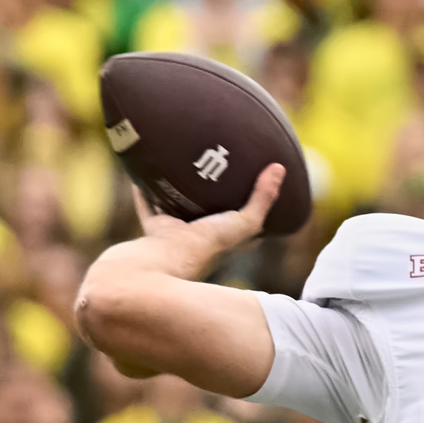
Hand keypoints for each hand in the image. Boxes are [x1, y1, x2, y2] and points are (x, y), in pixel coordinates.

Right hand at [125, 169, 282, 279]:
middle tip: (215, 168)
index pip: (244, 226)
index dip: (252, 210)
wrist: (167, 258)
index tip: (258, 188)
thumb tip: (279, 169)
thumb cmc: (207, 246)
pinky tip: (145, 170)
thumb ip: (262, 200)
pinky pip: (148, 203)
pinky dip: (144, 189)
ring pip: (178, 207)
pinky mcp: (155, 227)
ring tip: (183, 165)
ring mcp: (176, 234)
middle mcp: (200, 237)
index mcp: (223, 239)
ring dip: (179, 191)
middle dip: (212, 196)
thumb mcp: (244, 223)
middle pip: (209, 213)